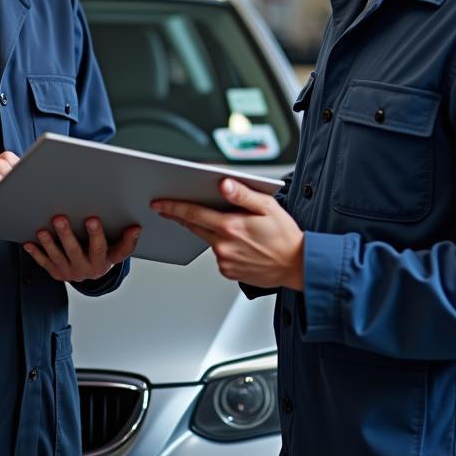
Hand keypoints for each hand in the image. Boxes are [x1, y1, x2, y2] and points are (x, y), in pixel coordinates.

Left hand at [24, 217, 140, 282]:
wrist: (92, 274)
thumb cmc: (105, 255)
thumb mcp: (117, 251)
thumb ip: (126, 241)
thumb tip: (136, 228)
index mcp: (101, 262)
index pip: (100, 248)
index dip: (96, 234)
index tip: (92, 219)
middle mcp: (84, 269)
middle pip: (74, 251)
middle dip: (66, 235)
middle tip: (60, 218)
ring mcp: (69, 272)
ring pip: (57, 257)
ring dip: (49, 244)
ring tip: (42, 231)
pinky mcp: (56, 273)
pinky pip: (44, 263)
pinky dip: (36, 253)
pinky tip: (29, 243)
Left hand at [151, 179, 304, 289]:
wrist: (297, 266)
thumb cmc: (285, 236)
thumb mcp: (268, 206)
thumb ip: (243, 194)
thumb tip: (224, 184)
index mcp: (230, 226)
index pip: (193, 213)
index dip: (173, 207)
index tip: (158, 203)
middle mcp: (224, 246)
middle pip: (194, 227)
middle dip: (181, 216)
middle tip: (169, 207)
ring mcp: (225, 261)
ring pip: (208, 240)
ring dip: (210, 231)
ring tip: (229, 225)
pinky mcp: (229, 272)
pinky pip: (219, 255)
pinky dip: (222, 245)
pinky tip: (239, 242)